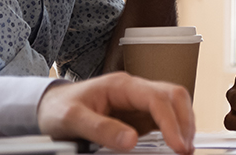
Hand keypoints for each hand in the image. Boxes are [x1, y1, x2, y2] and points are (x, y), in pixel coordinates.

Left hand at [37, 72, 194, 153]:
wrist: (50, 106)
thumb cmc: (59, 108)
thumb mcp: (72, 119)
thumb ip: (100, 128)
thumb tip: (131, 140)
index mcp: (121, 85)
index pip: (157, 97)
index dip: (171, 121)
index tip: (177, 145)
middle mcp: (135, 90)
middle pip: (173, 96)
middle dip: (185, 121)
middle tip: (185, 149)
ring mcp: (138, 101)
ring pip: (174, 104)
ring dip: (184, 124)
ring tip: (184, 148)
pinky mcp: (138, 114)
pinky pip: (164, 118)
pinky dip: (174, 129)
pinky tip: (175, 143)